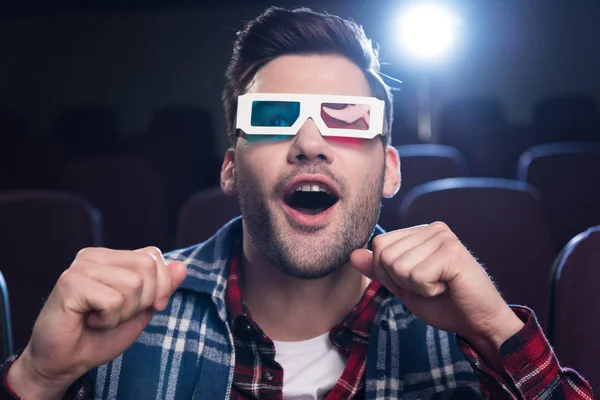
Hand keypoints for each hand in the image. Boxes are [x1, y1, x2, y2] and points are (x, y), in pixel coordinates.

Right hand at [7, 247, 187, 399]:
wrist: (65, 362)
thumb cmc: (100, 335)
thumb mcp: (141, 310)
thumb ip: (162, 288)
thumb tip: (182, 266)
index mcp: (110, 257)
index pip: (153, 255)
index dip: (161, 286)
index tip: (147, 307)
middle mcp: (94, 256)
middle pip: (148, 267)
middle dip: (142, 300)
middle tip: (116, 314)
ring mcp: (81, 267)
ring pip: (134, 284)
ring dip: (123, 312)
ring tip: (101, 317)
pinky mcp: (70, 283)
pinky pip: (114, 300)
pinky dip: (108, 319)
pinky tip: (90, 321)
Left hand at [351, 222, 523, 351]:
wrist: (478, 322)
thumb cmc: (444, 304)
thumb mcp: (403, 287)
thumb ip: (379, 270)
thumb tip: (353, 254)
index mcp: (419, 233)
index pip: (379, 244)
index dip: (388, 273)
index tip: (415, 282)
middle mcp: (431, 229)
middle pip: (385, 254)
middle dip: (400, 280)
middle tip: (429, 285)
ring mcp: (442, 237)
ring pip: (398, 266)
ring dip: (415, 286)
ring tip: (439, 285)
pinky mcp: (452, 252)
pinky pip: (416, 275)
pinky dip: (427, 290)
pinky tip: (447, 287)